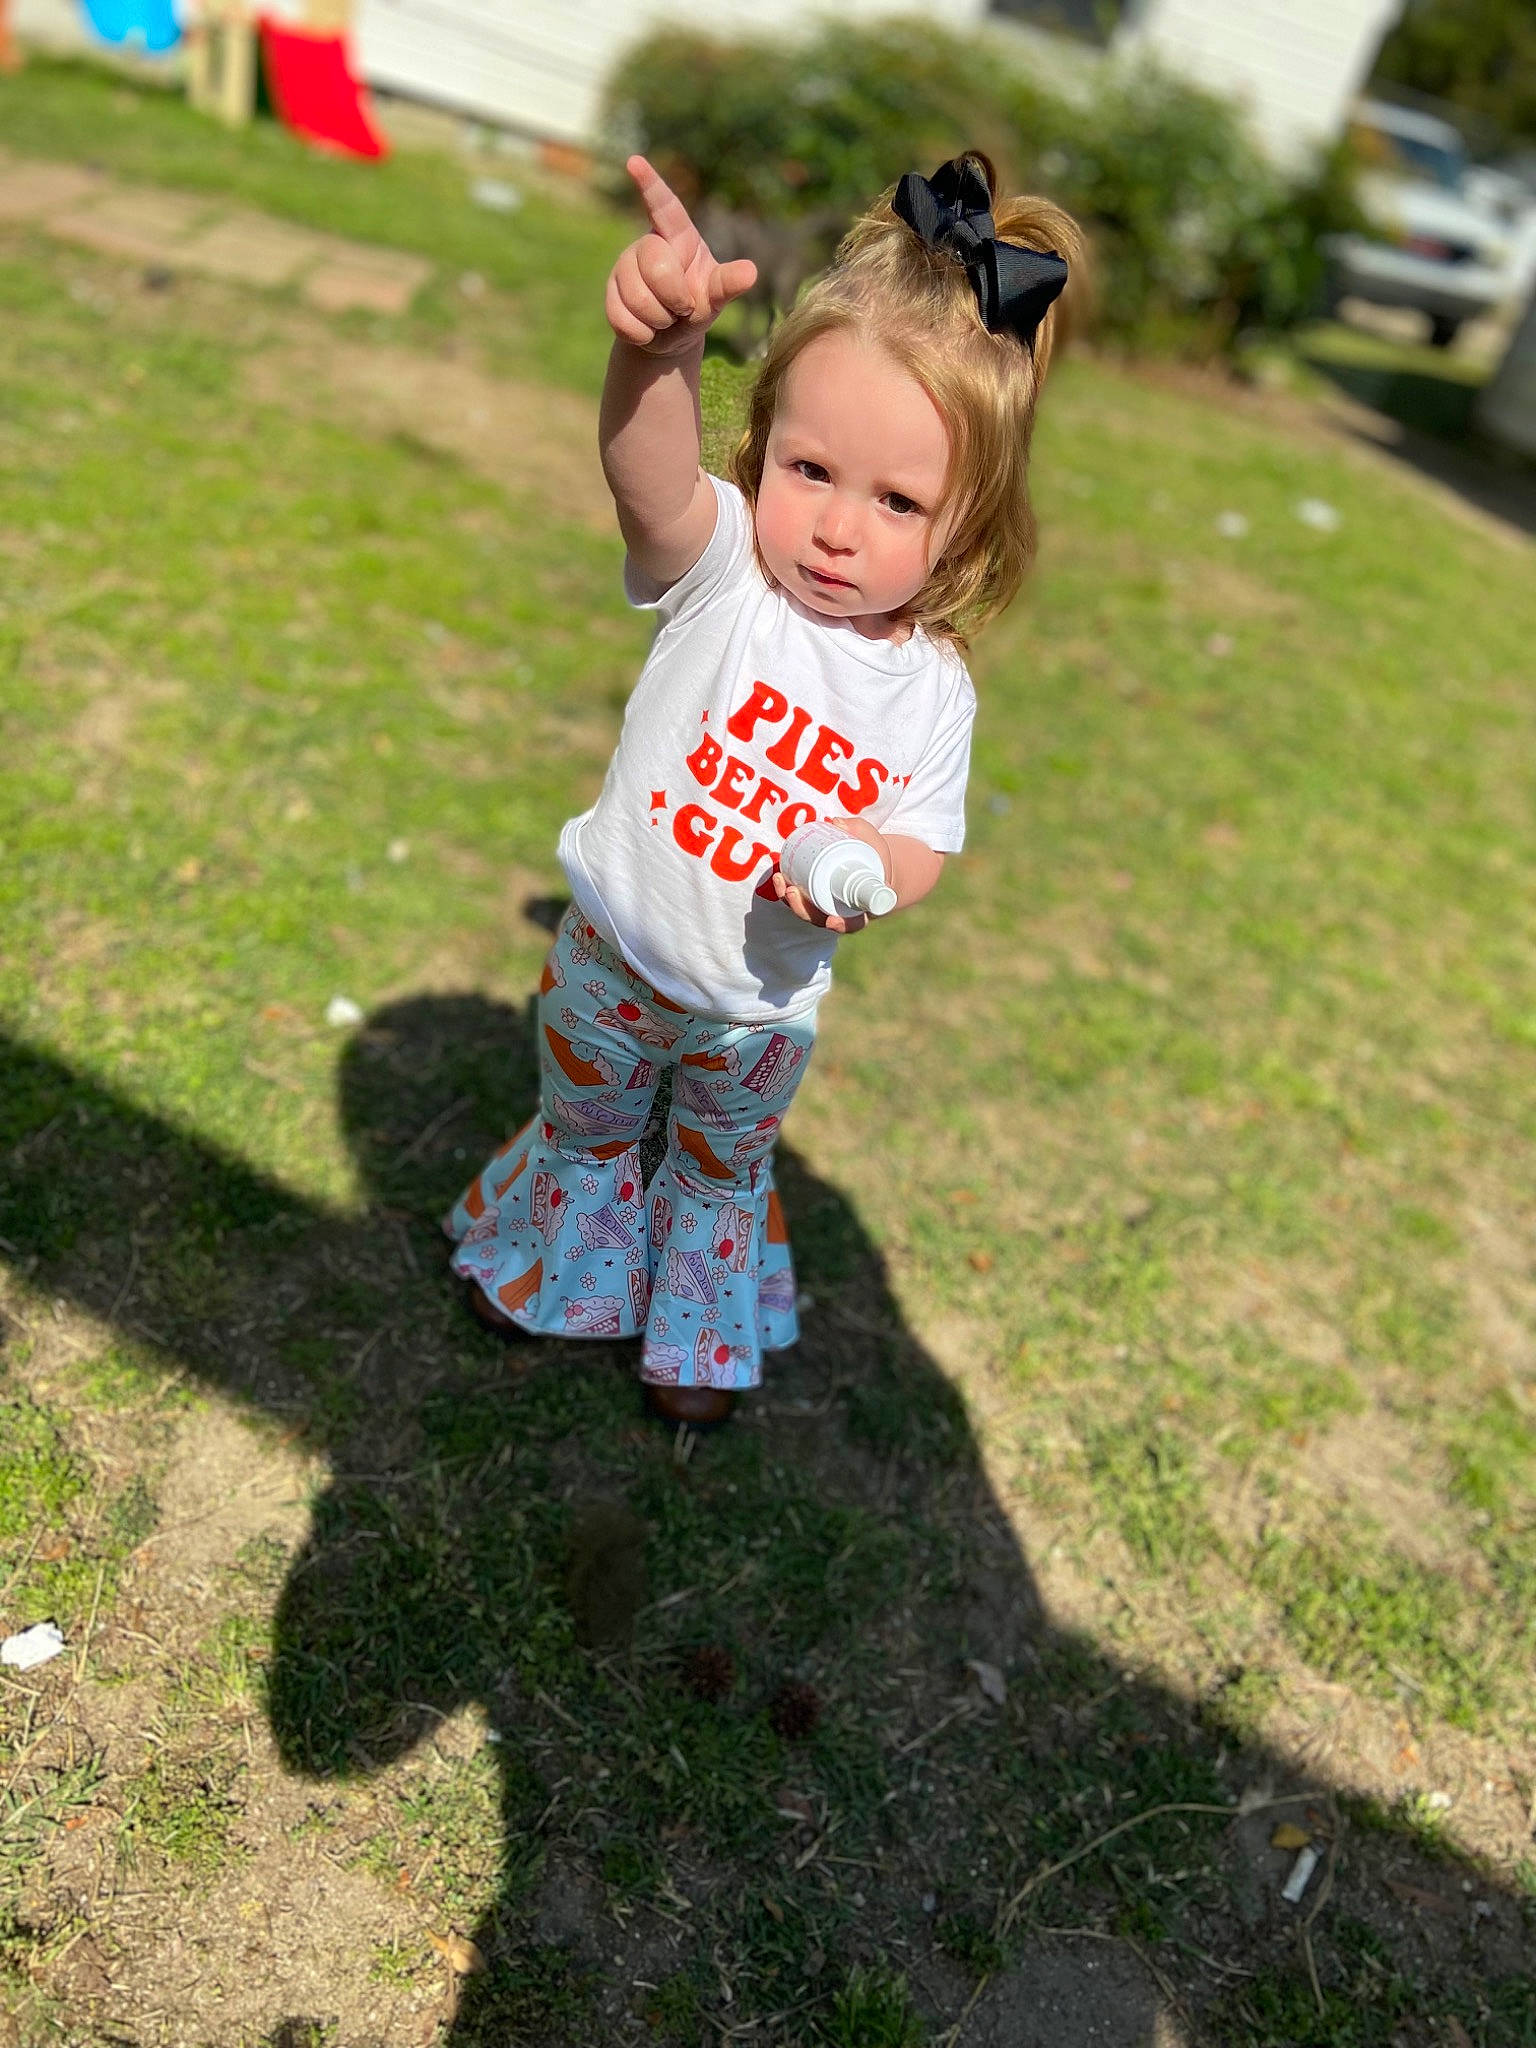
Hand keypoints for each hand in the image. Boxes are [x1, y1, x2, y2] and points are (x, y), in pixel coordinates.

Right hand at [605, 156, 756, 357]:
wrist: (671, 336)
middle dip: (673, 297)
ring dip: (658, 318)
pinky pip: (621, 317)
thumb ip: (727, 284)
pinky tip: (648, 330)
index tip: (634, 162)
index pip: (664, 206)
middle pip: (656, 266)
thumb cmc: (698, 306)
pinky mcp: (610, 294)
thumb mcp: (716, 296)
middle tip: (682, 307)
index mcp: (677, 236)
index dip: (651, 185)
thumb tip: (750, 273)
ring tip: (665, 317)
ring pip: (636, 296)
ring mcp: (625, 268)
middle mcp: (647, 245)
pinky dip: (641, 333)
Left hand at [770, 818, 892, 934]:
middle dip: (802, 909)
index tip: (831, 920)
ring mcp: (828, 907)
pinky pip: (800, 901)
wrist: (874, 863)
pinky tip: (779, 877)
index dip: (842, 925)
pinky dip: (787, 892)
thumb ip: (859, 830)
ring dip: (790, 900)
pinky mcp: (816, 898)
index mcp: (864, 907)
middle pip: (820, 920)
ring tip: (780, 880)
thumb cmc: (876, 856)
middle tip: (792, 891)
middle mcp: (843, 913)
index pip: (854, 923)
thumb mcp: (874, 843)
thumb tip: (835, 823)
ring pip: (807, 912)